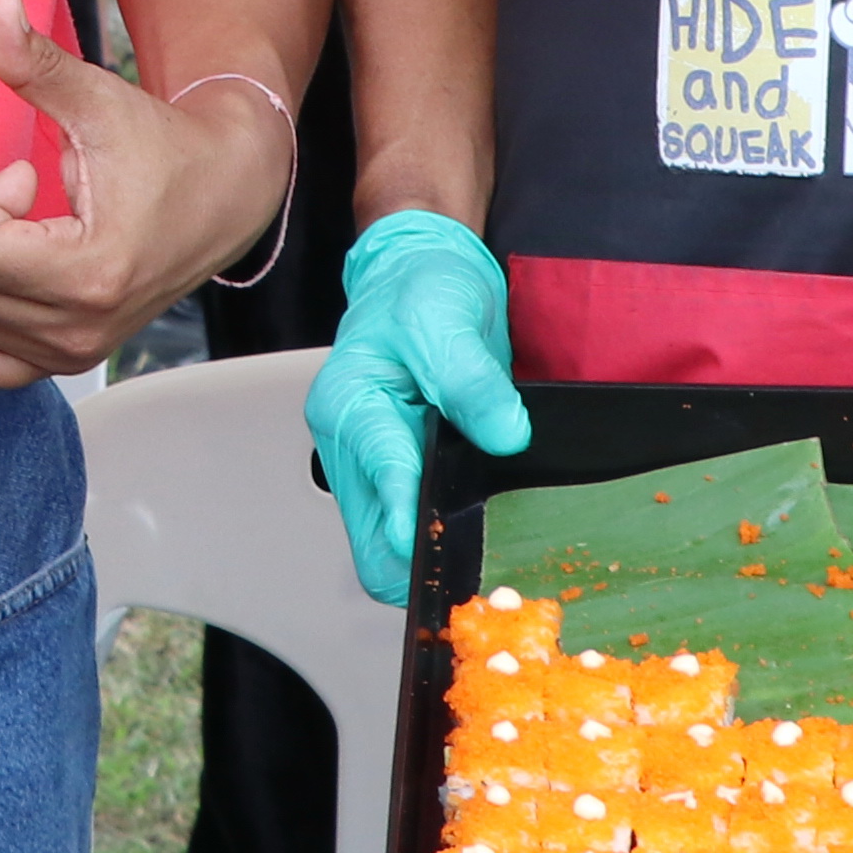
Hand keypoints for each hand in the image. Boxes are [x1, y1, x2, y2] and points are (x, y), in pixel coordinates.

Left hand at [0, 0, 298, 387]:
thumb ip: (34, 61)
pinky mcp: (65, 360)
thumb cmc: (160, 147)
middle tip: (14, 194)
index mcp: (92, 272)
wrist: (223, 194)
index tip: (24, 171)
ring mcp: (72, 352)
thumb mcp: (97, 98)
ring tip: (19, 227)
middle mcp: (81, 328)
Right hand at [302, 212, 525, 602]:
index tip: (425, 546)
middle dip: (417, 562)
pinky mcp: (399, 478)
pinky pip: (412, 534)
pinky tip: (479, 540)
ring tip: (484, 563)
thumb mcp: (447, 318)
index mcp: (348, 402)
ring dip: (430, 562)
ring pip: (388, 551)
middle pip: (371, 540)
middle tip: (475, 573)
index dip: (403, 513)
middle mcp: (350, 445)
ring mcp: (373, 468)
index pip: (376, 471)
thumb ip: (472, 378)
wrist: (425, 279)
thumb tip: (504, 432)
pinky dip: (441, 545)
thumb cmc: (422, 290)